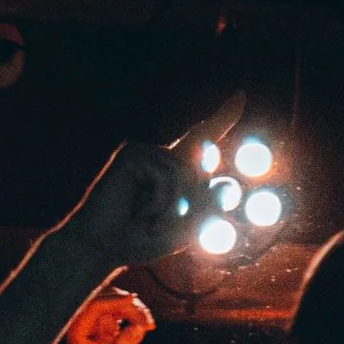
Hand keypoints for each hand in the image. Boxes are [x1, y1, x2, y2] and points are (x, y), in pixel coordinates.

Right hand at [53, 95, 241, 269]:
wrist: (102, 247)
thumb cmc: (140, 239)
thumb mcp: (185, 229)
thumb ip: (208, 208)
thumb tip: (227, 184)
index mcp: (174, 170)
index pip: (203, 141)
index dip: (223, 118)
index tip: (240, 96)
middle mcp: (162, 156)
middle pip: (201, 166)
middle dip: (189, 202)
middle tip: (158, 226)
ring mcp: (145, 153)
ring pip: (184, 174)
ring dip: (172, 207)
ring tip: (147, 220)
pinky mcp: (131, 154)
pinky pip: (165, 176)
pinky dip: (159, 202)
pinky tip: (139, 212)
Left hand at [63, 288, 153, 343]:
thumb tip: (139, 328)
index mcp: (79, 326)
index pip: (96, 305)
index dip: (114, 300)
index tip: (132, 299)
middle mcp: (87, 320)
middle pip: (110, 301)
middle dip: (130, 307)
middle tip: (147, 322)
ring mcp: (97, 322)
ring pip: (119, 307)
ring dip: (136, 313)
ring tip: (149, 326)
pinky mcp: (107, 327)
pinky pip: (122, 315)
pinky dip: (134, 320)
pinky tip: (145, 329)